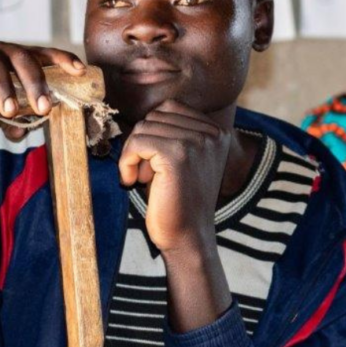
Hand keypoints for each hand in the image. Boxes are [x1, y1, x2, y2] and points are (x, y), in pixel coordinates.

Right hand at [0, 40, 85, 118]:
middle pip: (24, 58)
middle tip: (43, 108)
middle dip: (35, 83)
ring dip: (6, 86)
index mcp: (16, 59)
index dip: (63, 59)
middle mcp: (0, 50)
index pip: (45, 54)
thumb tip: (22, 134)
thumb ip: (9, 121)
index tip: (80, 70)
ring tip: (10, 110)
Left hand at [118, 100, 230, 251]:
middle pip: (156, 116)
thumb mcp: (184, 160)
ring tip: (142, 179)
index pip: (170, 109)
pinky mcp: (177, 155)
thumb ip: (174, 133)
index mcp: (218, 132)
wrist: (188, 237)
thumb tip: (144, 117)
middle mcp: (212, 133)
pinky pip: (137, 143)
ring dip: (134, 154)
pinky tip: (132, 182)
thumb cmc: (179, 201)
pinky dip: (127, 162)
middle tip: (146, 174)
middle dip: (143, 143)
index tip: (154, 163)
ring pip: (144, 127)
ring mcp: (197, 142)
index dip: (153, 133)